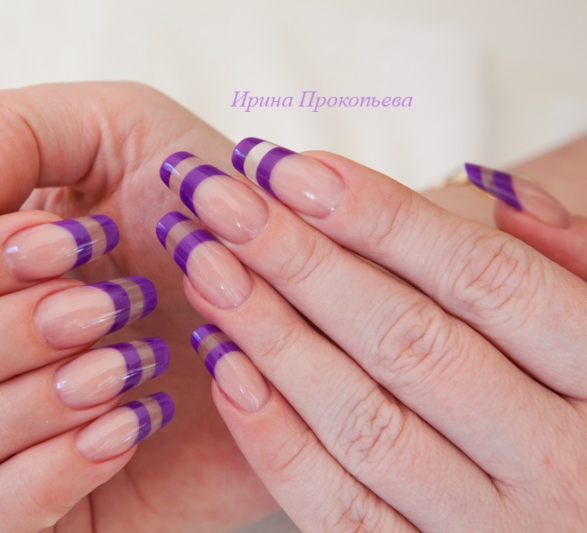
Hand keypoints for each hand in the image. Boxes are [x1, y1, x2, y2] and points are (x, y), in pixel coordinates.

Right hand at [0, 83, 277, 531]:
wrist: (291, 307)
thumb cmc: (202, 214)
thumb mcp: (121, 133)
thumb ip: (10, 134)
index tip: (69, 243)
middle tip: (106, 306)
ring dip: (22, 405)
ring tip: (128, 366)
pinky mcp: (47, 507)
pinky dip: (44, 475)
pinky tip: (127, 427)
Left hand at [156, 139, 586, 530]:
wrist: (582, 517)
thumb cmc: (583, 401)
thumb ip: (566, 263)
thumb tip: (488, 193)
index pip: (486, 280)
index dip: (382, 217)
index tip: (289, 167)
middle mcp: (559, 464)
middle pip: (408, 341)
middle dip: (301, 261)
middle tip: (220, 201)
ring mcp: (487, 528)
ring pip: (361, 421)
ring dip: (269, 335)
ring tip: (204, 265)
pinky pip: (336, 508)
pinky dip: (273, 436)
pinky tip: (222, 363)